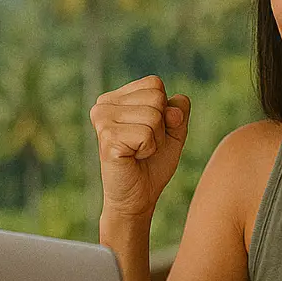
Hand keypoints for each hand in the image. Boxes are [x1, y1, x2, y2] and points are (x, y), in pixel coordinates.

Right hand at [90, 75, 190, 221]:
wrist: (138, 197)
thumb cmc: (153, 163)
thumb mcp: (174, 131)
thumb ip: (179, 110)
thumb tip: (172, 109)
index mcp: (116, 97)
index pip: (154, 84)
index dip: (164, 110)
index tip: (151, 131)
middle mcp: (103, 104)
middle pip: (156, 97)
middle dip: (161, 125)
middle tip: (145, 145)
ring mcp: (102, 120)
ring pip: (153, 115)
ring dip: (155, 139)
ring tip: (139, 152)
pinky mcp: (107, 138)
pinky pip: (146, 134)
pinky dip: (148, 149)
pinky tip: (133, 158)